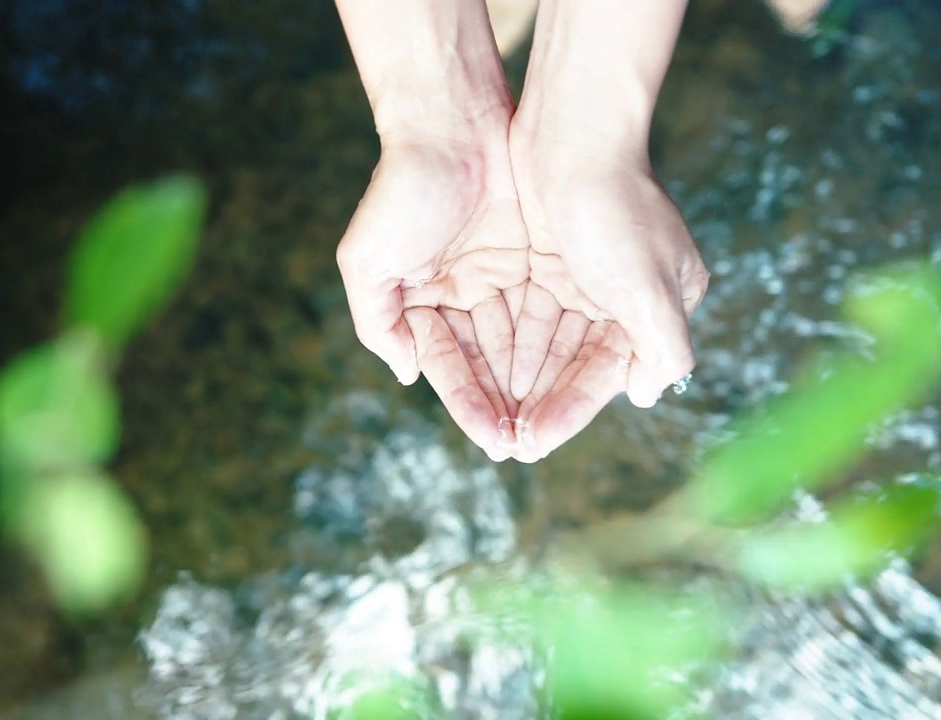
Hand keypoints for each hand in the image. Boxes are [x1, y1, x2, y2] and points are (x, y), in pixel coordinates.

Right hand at [337, 133, 529, 460]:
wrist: (452, 122)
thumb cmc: (402, 191)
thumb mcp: (368, 262)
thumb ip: (378, 323)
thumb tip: (406, 375)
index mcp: (419, 303)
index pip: (448, 368)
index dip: (470, 406)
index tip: (494, 441)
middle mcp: (459, 296)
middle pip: (487, 364)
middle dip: (507, 405)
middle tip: (531, 446)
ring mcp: (497, 277)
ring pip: (520, 344)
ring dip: (535, 385)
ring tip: (555, 424)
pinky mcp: (532, 257)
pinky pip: (547, 311)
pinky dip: (558, 344)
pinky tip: (572, 378)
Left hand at [507, 138, 709, 462]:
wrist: (572, 129)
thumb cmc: (616, 206)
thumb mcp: (650, 287)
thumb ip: (662, 347)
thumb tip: (650, 394)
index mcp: (659, 304)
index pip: (608, 374)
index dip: (569, 411)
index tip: (532, 443)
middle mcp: (625, 295)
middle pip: (575, 365)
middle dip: (541, 403)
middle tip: (506, 443)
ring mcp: (584, 276)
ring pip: (548, 345)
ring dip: (521, 381)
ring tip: (491, 419)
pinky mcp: (548, 258)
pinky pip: (527, 316)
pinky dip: (508, 345)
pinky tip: (485, 375)